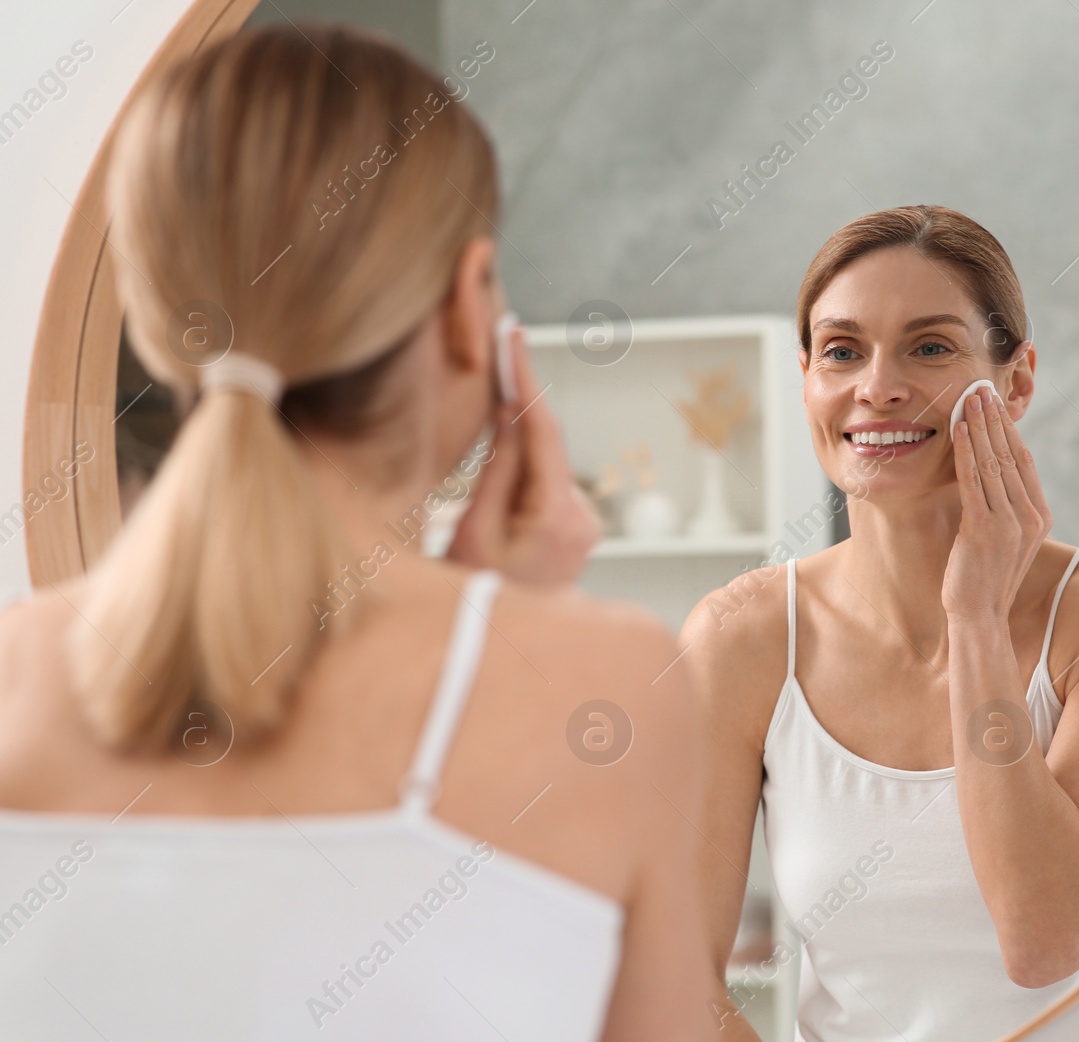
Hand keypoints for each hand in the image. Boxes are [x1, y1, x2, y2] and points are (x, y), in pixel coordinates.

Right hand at [447, 326, 600, 583]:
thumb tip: (512, 412)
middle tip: (494, 351)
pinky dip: (522, 469)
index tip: (514, 335)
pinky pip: (545, 483)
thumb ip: (498, 468)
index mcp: (559, 517)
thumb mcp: (473, 530)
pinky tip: (496, 470)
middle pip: (546, 445)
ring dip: (515, 444)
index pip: (543, 432)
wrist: (494, 651)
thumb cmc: (475, 597)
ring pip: (545, 464)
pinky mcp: (578, 529)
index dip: (527, 378)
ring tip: (484, 432)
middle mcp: (585, 518)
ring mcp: (586, 525)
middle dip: (517, 406)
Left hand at [943, 378, 1052, 620]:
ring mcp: (1010, 523)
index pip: (1025, 461)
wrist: (979, 615)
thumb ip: (1005, 508)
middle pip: (1011, 455)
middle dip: (994, 418)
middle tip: (982, 387)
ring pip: (994, 462)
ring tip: (970, 398)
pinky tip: (958, 429)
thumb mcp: (1004, 538)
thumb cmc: (984, 577)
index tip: (995, 403)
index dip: (1009, 429)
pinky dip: (966, 450)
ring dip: (980, 426)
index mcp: (1039, 517)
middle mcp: (1031, 517)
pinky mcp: (985, 528)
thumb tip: (990, 473)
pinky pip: (974, 480)